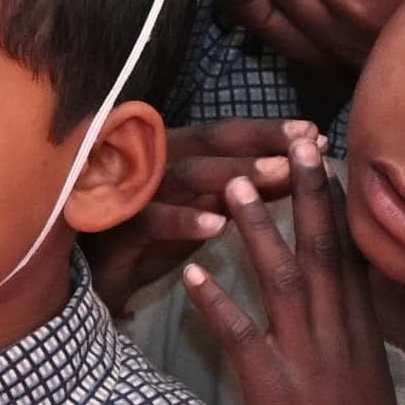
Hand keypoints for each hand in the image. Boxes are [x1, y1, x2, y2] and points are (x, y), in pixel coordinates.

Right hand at [93, 117, 298, 310]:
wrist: (90, 273)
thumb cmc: (150, 235)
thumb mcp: (201, 209)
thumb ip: (244, 190)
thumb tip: (297, 169)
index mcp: (171, 155)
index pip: (223, 135)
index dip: (266, 131)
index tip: (314, 131)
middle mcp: (152, 162)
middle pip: (209, 144)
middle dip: (260, 142)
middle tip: (308, 142)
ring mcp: (131, 189)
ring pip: (185, 175)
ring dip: (233, 174)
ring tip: (279, 175)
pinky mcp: (115, 224)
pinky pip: (151, 219)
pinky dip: (184, 221)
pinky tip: (218, 226)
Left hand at [181, 127, 398, 404]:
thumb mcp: (363, 363)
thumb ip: (348, 316)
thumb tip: (340, 269)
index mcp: (359, 328)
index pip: (348, 253)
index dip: (335, 202)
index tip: (322, 152)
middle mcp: (338, 335)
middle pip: (324, 254)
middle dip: (310, 196)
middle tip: (295, 142)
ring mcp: (308, 359)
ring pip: (284, 282)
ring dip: (259, 231)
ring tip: (234, 184)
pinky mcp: (276, 387)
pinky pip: (242, 338)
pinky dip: (219, 305)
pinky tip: (193, 274)